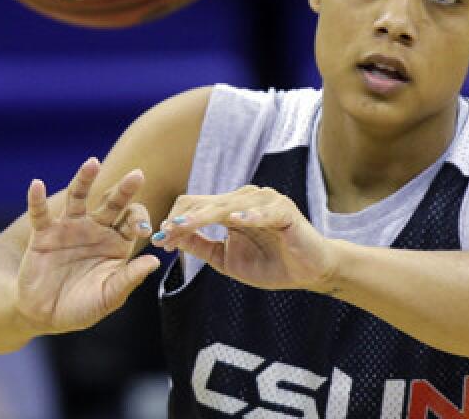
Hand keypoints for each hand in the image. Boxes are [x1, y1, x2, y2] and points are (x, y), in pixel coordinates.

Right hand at [15, 157, 161, 333]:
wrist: (45, 315)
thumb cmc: (82, 307)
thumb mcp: (108, 297)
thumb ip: (129, 279)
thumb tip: (154, 262)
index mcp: (116, 243)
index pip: (132, 222)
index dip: (139, 221)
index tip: (144, 229)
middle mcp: (95, 230)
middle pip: (112, 204)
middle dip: (124, 190)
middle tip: (137, 175)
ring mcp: (69, 228)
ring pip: (78, 198)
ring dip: (84, 180)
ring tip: (92, 163)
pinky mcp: (44, 234)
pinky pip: (40, 213)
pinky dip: (37, 199)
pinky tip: (37, 185)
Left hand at [150, 186, 335, 291]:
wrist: (309, 271)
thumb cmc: (270, 264)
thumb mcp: (227, 260)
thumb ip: (201, 247)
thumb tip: (172, 237)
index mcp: (229, 208)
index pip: (195, 206)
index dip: (175, 221)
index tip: (159, 240)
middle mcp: (244, 199)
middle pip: (206, 203)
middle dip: (183, 220)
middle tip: (165, 234)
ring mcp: (265, 201)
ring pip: (228, 205)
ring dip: (205, 217)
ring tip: (185, 226)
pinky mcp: (284, 210)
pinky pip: (264, 212)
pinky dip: (250, 216)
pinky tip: (236, 221)